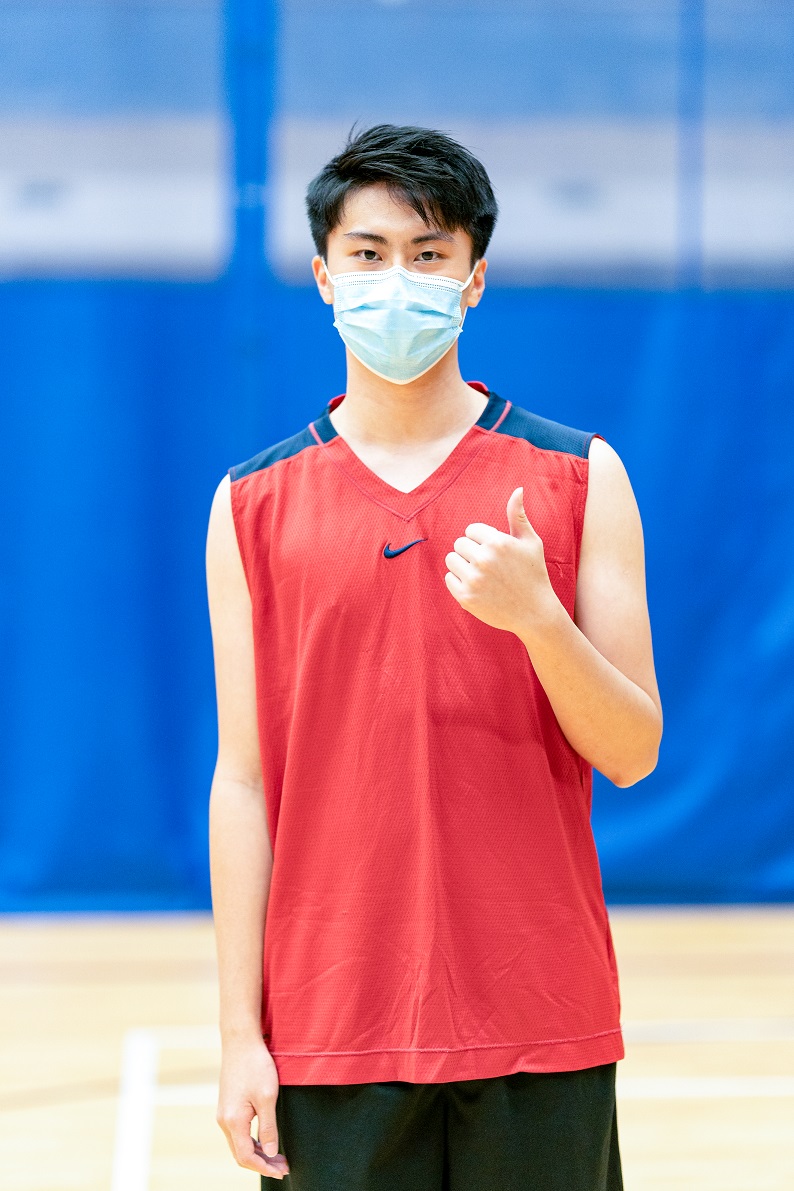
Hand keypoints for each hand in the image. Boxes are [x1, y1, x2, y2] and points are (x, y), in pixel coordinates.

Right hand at [216, 1036, 289, 1178]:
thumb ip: (269, 1127)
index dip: (264, 1168)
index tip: (282, 1171)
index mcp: (233, 1121)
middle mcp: (224, 1121)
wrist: (240, 1041)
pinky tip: (266, 1140)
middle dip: (262, 1164)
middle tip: (284, 1167)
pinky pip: (238, 1133)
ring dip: (258, 1153)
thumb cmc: (256, 1066)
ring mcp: (223, 1113)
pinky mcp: (227, 1106)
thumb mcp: (268, 1097)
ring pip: (238, 1144)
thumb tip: (271, 1153)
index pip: (246, 1157)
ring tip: (279, 1157)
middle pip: (241, 1154)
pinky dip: (252, 1141)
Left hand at [444, 487, 558, 635]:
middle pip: (459, 544)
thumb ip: (518, 515)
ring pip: (451, 560)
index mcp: (498, 542)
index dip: (482, 540)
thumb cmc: (533, 574)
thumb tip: (518, 489)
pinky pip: (449, 579)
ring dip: (462, 566)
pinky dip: (459, 582)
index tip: (495, 553)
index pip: (471, 530)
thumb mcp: (530, 542)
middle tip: (488, 566)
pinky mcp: (466, 597)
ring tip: (481, 575)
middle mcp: (484, 559)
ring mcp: (473, 579)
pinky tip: (477, 587)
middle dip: (471, 552)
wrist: (535, 613)